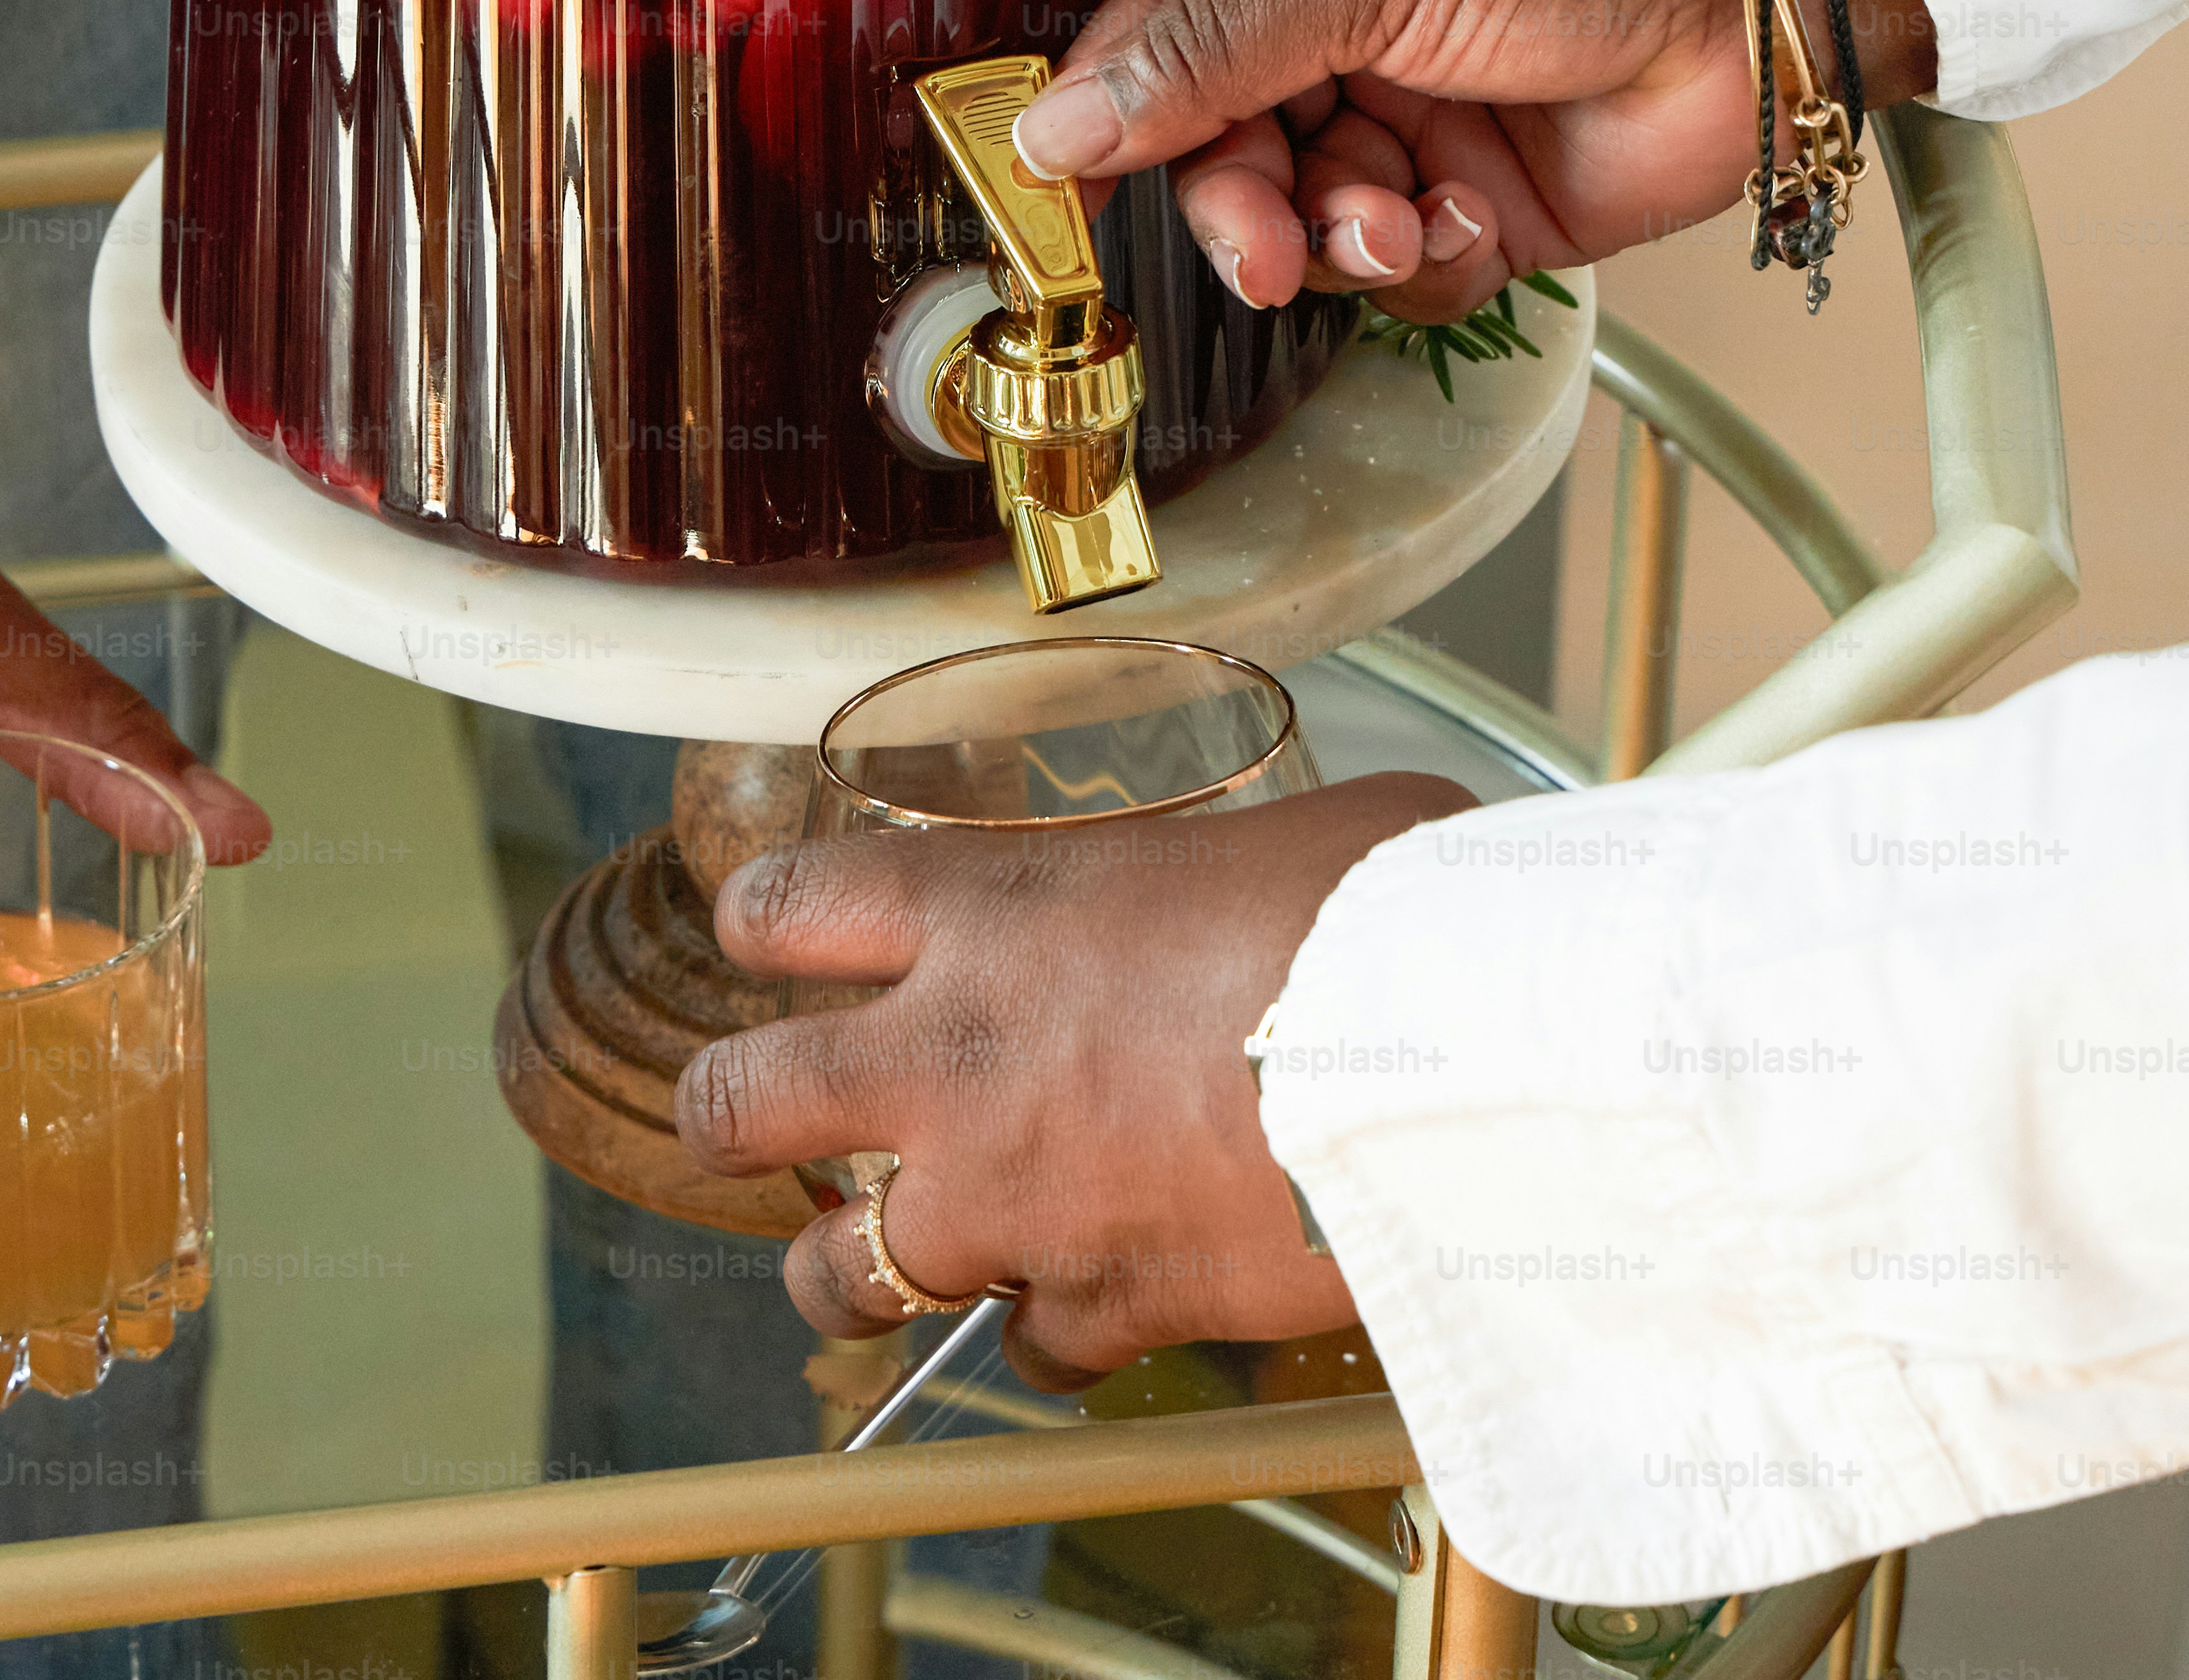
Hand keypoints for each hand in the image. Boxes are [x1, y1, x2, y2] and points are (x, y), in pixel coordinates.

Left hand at [677, 776, 1477, 1379]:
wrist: (1453, 1061)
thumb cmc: (1388, 915)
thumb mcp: (1268, 840)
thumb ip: (1197, 881)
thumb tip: (1254, 889)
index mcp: (988, 908)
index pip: (785, 906)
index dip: (767, 929)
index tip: (780, 946)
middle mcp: (955, 1056)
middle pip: (741, 1100)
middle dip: (734, 1117)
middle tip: (755, 1125)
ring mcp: (1008, 1197)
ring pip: (840, 1271)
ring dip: (852, 1271)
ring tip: (873, 1272)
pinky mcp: (1095, 1303)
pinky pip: (1026, 1348)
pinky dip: (1051, 1337)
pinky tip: (1092, 1309)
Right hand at [1009, 0, 1932, 324]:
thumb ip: (1209, 49)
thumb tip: (1063, 124)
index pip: (1158, 26)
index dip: (1106, 111)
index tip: (1062, 189)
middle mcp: (1345, 15)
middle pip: (1222, 144)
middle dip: (1237, 203)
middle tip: (1263, 250)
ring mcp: (1416, 110)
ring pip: (1307, 216)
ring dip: (1335, 238)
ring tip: (1397, 223)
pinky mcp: (1485, 199)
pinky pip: (1403, 267)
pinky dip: (1427, 262)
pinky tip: (1473, 219)